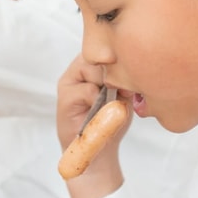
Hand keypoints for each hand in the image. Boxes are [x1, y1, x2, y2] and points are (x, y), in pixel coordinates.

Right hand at [56, 55, 130, 197]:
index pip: (107, 47)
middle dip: (114, 71)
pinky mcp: (64, 96)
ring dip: (106, 85)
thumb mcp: (125, 96)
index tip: (132, 73)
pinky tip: (101, 113)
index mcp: (94, 66)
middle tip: (122, 91)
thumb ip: (126, 78)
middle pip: (98, 53)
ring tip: (110, 102)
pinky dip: (99, 102)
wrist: (98, 150)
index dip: (121, 58)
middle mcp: (79, 69)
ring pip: (91, 67)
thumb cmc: (111, 122)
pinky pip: (86, 90)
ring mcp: (69, 81)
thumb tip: (133, 65)